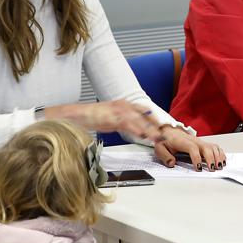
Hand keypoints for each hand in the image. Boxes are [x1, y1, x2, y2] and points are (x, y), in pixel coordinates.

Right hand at [47, 100, 164, 142]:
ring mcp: (118, 110)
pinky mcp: (113, 118)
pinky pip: (128, 125)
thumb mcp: (112, 118)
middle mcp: (124, 105)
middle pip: (145, 115)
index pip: (144, 110)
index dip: (153, 118)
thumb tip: (135, 129)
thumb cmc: (92, 117)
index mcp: (124, 104)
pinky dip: (136, 130)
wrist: (77, 114)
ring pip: (139, 121)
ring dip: (149, 130)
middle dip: (155, 125)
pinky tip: (142, 136)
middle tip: (164, 134)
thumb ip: (124, 122)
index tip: (162, 125)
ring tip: (157, 138)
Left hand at [153, 127, 226, 170]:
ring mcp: (200, 141)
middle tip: (212, 169)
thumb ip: (164, 156)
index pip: (192, 148)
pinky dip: (220, 154)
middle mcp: (194, 140)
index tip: (198, 168)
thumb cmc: (165, 141)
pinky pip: (215, 147)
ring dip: (218, 156)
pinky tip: (222, 161)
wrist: (170, 132)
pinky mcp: (203, 143)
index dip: (197, 158)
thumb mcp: (160, 148)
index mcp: (182, 141)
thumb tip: (172, 163)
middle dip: (211, 158)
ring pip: (212, 147)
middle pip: (206, 147)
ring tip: (219, 166)